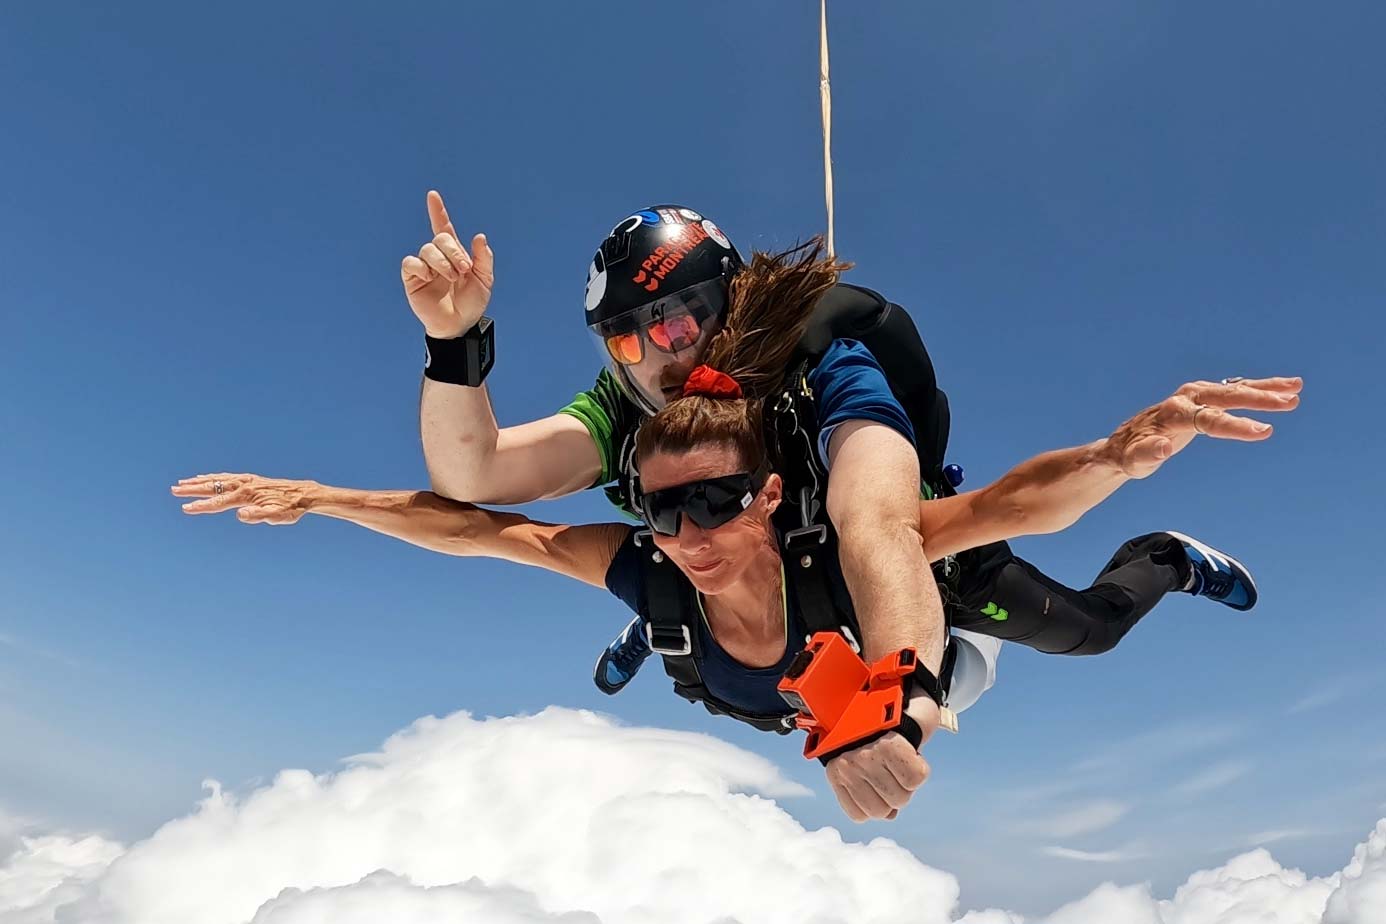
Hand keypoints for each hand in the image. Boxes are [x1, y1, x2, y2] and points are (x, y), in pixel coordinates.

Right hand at [171, 473, 316, 524]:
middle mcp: (243, 485)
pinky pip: (226, 476)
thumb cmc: (290, 509)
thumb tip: (239, 515)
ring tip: (182, 483)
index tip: (185, 509)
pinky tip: (207, 477)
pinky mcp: (250, 479)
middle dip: (192, 489)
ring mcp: (246, 480)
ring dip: (199, 481)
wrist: (304, 494)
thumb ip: (258, 516)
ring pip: (217, 479)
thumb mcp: (276, 517)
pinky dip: (213, 476)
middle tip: (173, 490)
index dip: (201, 506)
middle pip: (213, 487)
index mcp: (246, 495)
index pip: (218, 502)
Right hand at [400, 190, 495, 338]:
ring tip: (451, 278)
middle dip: (454, 252)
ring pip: (427, 249)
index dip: (437, 212)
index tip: (432, 195)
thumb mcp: (484, 280)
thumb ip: (483, 258)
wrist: (459, 325)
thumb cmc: (471, 303)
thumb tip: (479, 236)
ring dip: (442, 263)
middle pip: (440, 239)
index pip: (443, 228)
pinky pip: (410, 263)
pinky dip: (421, 267)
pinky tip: (430, 278)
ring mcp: (424, 267)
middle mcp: (438, 257)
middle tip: (463, 270)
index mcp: (454, 254)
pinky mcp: (412, 279)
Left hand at [823, 696, 939, 821]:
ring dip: (907, 782)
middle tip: (894, 770)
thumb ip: (871, 788)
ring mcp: (869, 756)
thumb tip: (889, 816)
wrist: (891, 686)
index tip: (881, 782)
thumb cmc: (877, 724)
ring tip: (902, 759)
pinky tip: (911, 752)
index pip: (858, 814)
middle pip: (882, 811)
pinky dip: (919, 769)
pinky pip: (915, 779)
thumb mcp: (864, 757)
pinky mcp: (892, 746)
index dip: (877, 803)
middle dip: (894, 794)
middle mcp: (849, 764)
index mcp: (837, 770)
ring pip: (900, 798)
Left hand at [1101, 376, 1301, 477]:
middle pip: (1227, 397)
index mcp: (1173, 414)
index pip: (1209, 419)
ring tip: (1296, 388)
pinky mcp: (1204, 397)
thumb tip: (1164, 448)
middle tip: (1289, 403)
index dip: (1236, 426)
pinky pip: (1235, 389)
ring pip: (1235, 388)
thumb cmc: (1131, 455)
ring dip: (1266, 388)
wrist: (1125, 443)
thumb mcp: (1135, 461)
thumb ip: (1148, 454)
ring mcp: (1196, 395)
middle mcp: (1186, 399)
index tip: (1264, 431)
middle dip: (1259, 399)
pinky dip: (1259, 387)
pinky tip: (1284, 387)